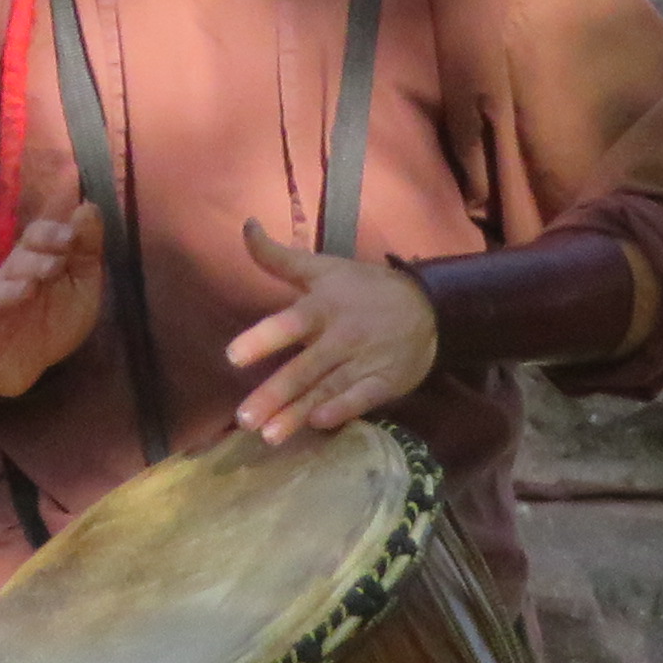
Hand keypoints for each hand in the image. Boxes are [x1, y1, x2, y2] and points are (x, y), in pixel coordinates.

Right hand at [0, 200, 105, 401]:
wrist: (30, 364)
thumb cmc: (56, 319)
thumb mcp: (82, 285)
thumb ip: (86, 250)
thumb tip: (89, 207)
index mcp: (32, 261)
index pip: (35, 236)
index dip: (50, 234)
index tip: (71, 237)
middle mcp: (7, 278)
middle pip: (17, 261)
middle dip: (36, 261)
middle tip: (56, 266)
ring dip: (12, 289)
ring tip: (30, 289)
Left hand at [230, 219, 438, 444]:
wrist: (429, 305)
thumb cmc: (363, 288)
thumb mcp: (323, 268)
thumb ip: (279, 257)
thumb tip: (246, 225)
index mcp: (323, 307)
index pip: (289, 324)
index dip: (263, 339)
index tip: (233, 357)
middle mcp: (342, 336)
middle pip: (305, 368)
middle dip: (274, 394)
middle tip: (243, 419)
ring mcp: (365, 361)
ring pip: (327, 389)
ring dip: (298, 414)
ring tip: (269, 437)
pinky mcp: (385, 382)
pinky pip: (362, 399)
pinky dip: (342, 411)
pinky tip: (318, 425)